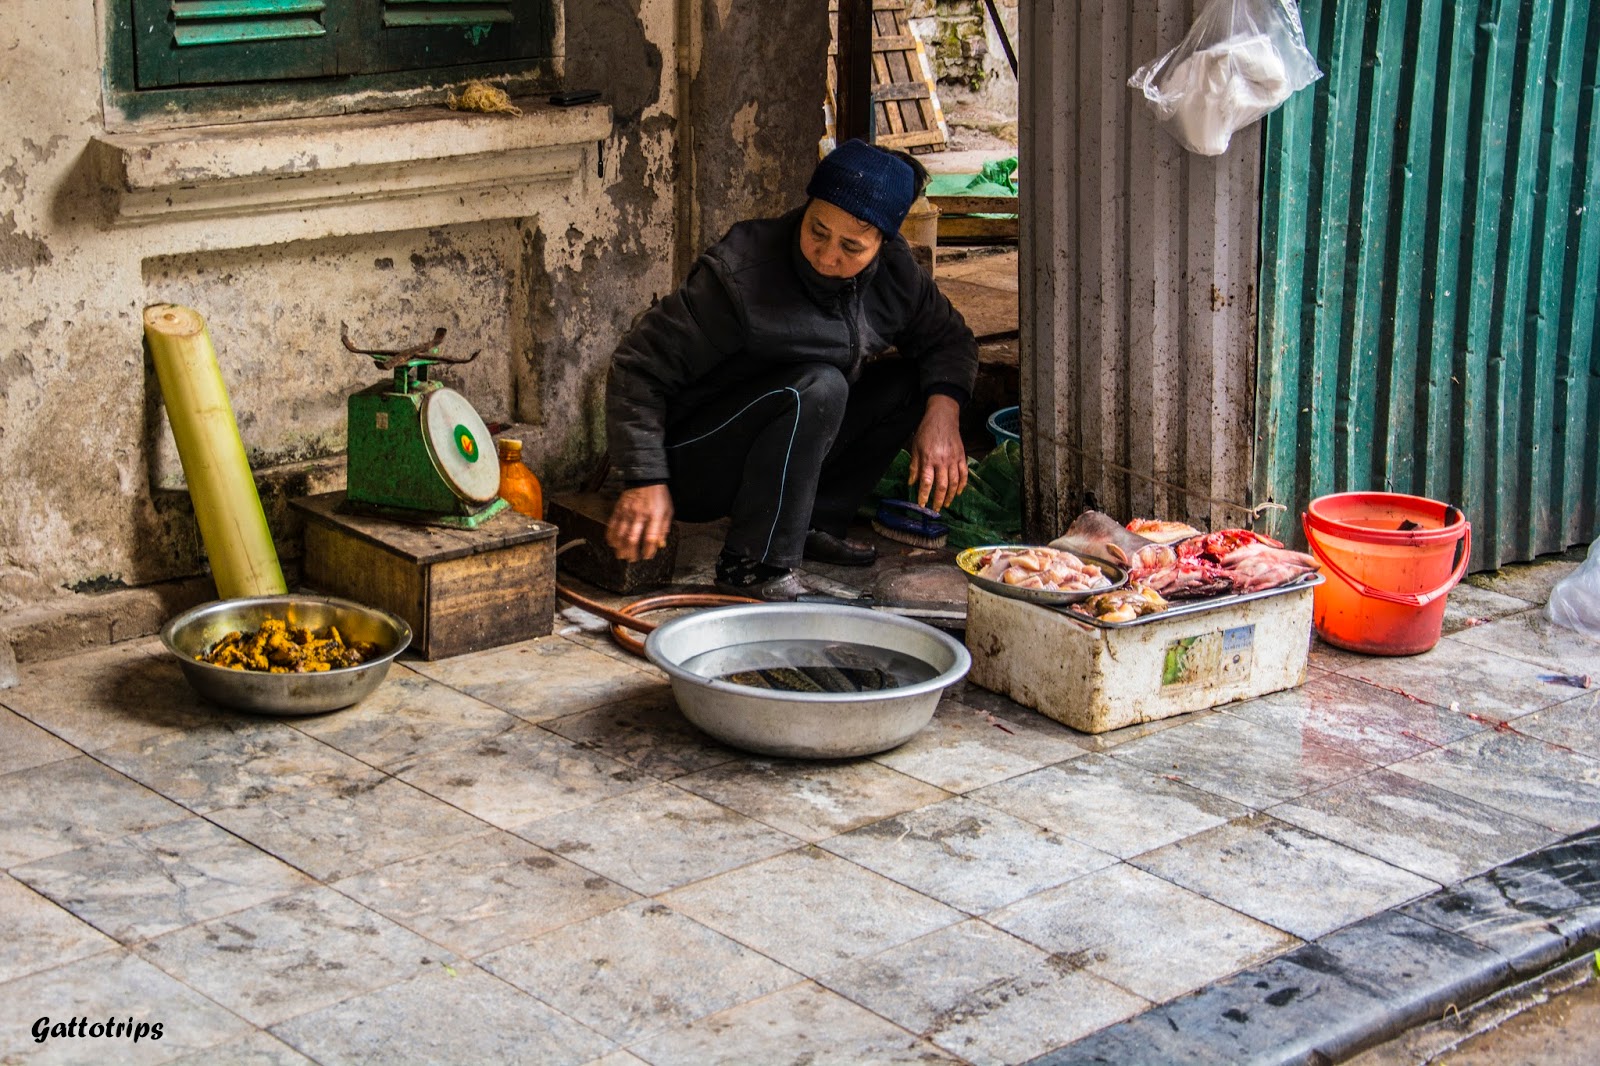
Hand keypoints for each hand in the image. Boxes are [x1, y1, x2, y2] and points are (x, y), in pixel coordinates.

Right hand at [605, 484, 673, 561]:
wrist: (645, 478)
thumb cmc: (658, 495)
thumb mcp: (668, 511)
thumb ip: (664, 529)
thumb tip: (660, 544)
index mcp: (654, 516)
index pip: (650, 537)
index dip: (648, 550)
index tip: (647, 556)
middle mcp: (640, 515)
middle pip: (632, 539)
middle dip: (631, 552)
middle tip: (631, 559)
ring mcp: (628, 512)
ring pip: (620, 534)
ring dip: (620, 547)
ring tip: (621, 554)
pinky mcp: (619, 509)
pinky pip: (612, 524)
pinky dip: (611, 535)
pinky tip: (612, 543)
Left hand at [907, 395, 968, 510]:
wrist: (943, 417)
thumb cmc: (927, 432)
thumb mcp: (915, 447)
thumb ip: (914, 466)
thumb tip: (911, 483)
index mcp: (929, 459)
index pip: (926, 482)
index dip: (924, 495)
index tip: (922, 505)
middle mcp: (942, 461)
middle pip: (942, 486)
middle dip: (939, 500)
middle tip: (936, 509)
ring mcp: (954, 459)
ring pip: (954, 482)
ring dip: (951, 496)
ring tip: (946, 504)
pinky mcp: (962, 456)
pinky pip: (964, 474)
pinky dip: (962, 485)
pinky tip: (958, 492)